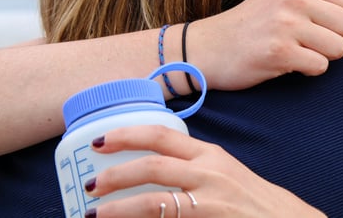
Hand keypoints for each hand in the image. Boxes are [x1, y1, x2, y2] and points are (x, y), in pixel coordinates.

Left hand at [86, 125, 325, 217]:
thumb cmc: (254, 203)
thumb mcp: (225, 176)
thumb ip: (193, 171)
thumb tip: (151, 173)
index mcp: (211, 155)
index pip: (164, 135)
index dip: (128, 134)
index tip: (100, 139)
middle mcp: (210, 173)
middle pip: (153, 165)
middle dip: (115, 172)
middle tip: (88, 183)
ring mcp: (210, 201)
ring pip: (153, 201)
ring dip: (118, 207)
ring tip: (93, 213)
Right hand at [190, 0, 342, 90]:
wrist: (207, 47)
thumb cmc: (251, 24)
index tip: (321, 26)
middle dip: (336, 40)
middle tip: (311, 44)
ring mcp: (287, 25)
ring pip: (339, 48)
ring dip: (322, 57)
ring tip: (299, 53)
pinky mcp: (279, 53)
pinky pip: (320, 67)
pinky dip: (308, 71)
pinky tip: (288, 64)